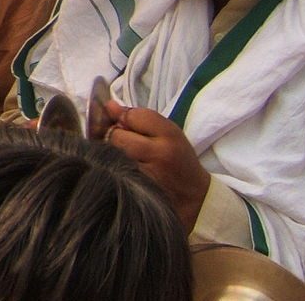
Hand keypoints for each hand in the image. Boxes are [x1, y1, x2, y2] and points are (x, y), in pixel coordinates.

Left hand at [104, 99, 210, 229]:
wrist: (195, 199)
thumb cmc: (178, 161)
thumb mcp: (168, 133)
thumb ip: (139, 118)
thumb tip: (109, 105)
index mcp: (169, 136)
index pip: (132, 116)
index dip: (125, 118)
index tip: (128, 125)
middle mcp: (158, 154)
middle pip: (117, 135)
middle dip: (116, 136)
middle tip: (127, 144)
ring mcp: (147, 174)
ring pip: (112, 153)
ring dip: (113, 153)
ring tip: (128, 158)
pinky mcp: (137, 190)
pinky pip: (113, 171)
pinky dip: (114, 168)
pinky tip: (124, 171)